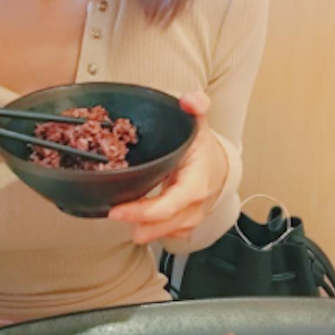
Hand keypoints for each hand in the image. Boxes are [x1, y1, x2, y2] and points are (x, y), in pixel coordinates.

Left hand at [107, 92, 228, 244]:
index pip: (172, 203)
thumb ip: (195, 108)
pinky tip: (137, 225)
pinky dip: (154, 232)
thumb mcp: (199, 125)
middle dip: (139, 221)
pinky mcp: (186, 223)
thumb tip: (190, 99)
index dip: (145, 210)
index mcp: (197, 181)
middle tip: (113, 214)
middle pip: (167, 221)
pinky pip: (171, 234)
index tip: (120, 209)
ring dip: (145, 229)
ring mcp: (192, 216)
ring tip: (122, 219)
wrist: (220, 167)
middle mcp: (196, 203)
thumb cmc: (204, 149)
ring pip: (169, 232)